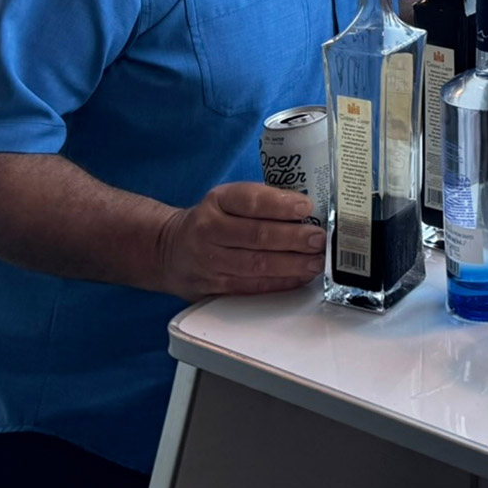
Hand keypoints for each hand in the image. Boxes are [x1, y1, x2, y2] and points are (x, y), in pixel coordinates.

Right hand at [152, 183, 324, 300]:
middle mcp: (208, 230)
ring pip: (255, 265)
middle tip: (318, 240)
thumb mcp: (228, 199)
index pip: (250, 201)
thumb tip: (307, 211)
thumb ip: (263, 201)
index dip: (280, 205)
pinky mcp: (211, 288)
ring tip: (315, 262)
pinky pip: (250, 287)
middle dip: (293, 239)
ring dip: (292, 265)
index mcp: (217, 202)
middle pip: (256, 236)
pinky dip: (279, 283)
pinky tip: (299, 277)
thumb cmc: (212, 220)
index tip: (306, 208)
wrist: (168, 249)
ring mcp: (208, 262)